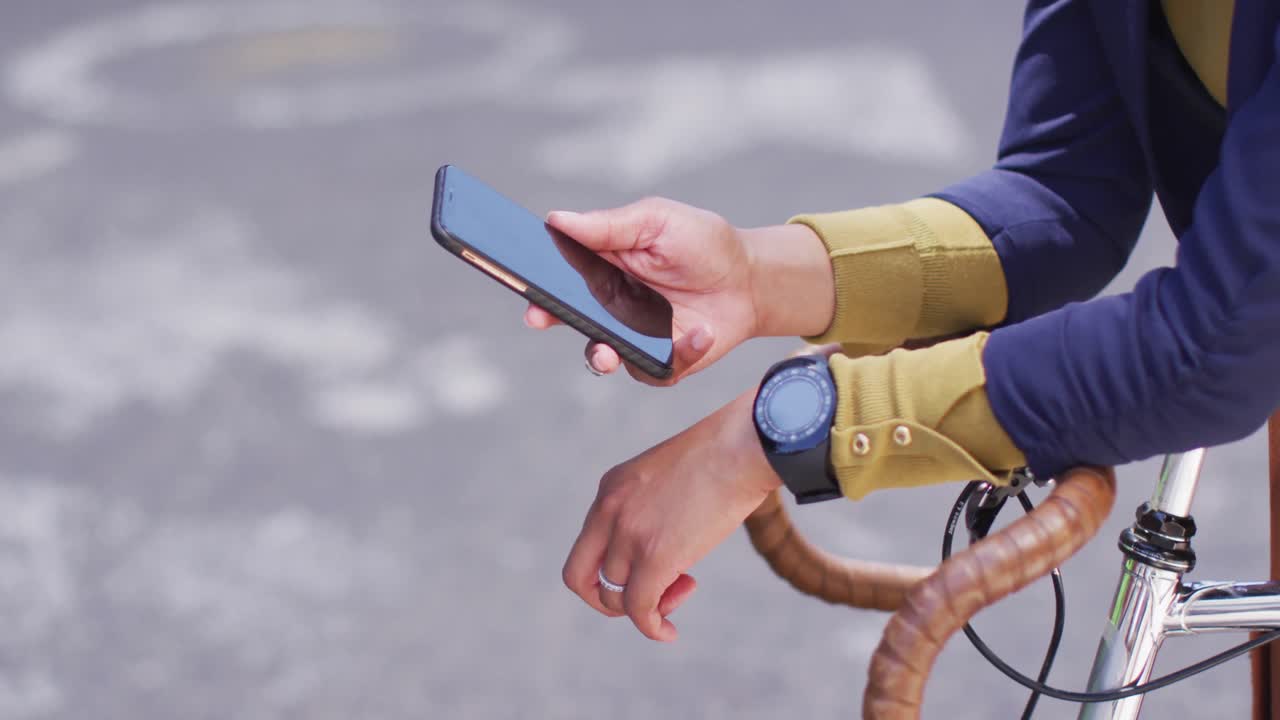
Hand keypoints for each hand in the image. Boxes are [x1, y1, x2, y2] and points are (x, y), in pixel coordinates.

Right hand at [525, 197, 833, 385]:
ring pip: (601, 354)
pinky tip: (700, 332)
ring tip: (607, 351)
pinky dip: (678, 354)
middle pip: (568, 317)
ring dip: (600, 354)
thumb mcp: (658, 221)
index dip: (536, 278)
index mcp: (601, 267)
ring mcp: (632, 336)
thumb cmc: (702, 243)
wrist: (750, 280)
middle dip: (551, 319)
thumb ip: (609, 225)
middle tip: (541, 318)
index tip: (521, 278)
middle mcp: (609, 305)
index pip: (558, 274)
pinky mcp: (661, 361)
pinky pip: (652, 371)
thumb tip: (557, 219)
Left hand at [561, 390, 781, 640]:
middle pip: (579, 576)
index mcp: (610, 488)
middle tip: (643, 600)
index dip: (609, 569)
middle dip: (605, 598)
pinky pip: (639, 608)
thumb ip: (650, 506)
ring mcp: (629, 534)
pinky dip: (651, 627)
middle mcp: (609, 511)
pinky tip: (668, 632)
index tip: (642, 570)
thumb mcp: (667, 475)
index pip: (587, 544)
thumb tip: (663, 539)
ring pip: (616, 595)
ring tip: (683, 588)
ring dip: (649, 605)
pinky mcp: (655, 556)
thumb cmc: (722, 457)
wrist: (742, 448)